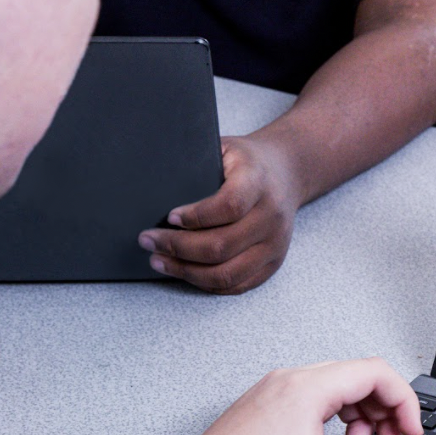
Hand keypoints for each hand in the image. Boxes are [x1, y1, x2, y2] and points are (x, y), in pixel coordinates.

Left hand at [139, 135, 302, 294]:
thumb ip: (197, 164)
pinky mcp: (274, 262)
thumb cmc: (246, 162)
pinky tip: (186, 272)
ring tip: (160, 261)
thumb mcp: (225, 149)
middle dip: (177, 247)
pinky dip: (206, 283)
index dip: (195, 216)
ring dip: (187, 271)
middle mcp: (272, 216)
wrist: (287, 172)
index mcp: (258, 182)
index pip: (229, 206)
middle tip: (149, 241)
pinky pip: (237, 285)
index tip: (169, 217)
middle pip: (222, 246)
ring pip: (227, 273)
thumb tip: (156, 189)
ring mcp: (275, 243)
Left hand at [153, 358, 420, 434]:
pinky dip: (335, 423)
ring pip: (338, 391)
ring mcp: (274, 392)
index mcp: (305, 390)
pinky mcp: (265, 408)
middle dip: (384, 414)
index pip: (376, 373)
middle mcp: (288, 382)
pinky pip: (314, 402)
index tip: (412, 431)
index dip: (405, 401)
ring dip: (361, 421)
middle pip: (359, 379)